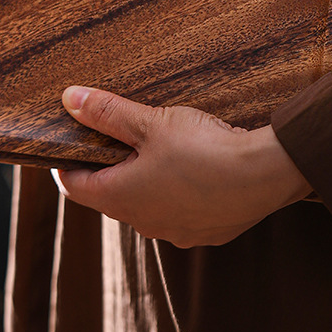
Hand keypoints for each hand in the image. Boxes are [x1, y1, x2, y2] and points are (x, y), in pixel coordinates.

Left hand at [53, 86, 311, 247]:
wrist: (265, 176)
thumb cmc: (203, 149)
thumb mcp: (150, 123)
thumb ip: (107, 112)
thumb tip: (68, 99)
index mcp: (120, 198)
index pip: (73, 186)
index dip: (66, 162)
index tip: (69, 142)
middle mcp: (143, 223)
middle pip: (110, 195)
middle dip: (109, 166)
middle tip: (114, 135)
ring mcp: (175, 232)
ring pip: (146, 204)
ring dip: (144, 180)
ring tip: (157, 148)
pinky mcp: (205, 232)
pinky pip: (178, 211)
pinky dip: (176, 191)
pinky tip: (192, 167)